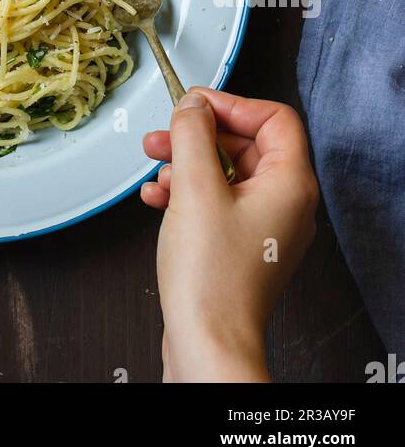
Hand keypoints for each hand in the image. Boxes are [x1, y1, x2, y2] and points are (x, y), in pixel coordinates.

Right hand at [142, 88, 318, 383]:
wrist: (208, 343)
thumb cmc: (212, 278)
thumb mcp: (195, 188)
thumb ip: (193, 135)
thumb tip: (193, 105)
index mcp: (290, 184)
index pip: (273, 117)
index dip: (232, 103)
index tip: (195, 104)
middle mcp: (285, 203)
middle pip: (245, 143)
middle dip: (198, 135)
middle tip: (164, 134)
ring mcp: (264, 227)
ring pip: (226, 172)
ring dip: (186, 163)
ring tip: (154, 167)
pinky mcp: (241, 246)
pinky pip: (216, 201)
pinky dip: (186, 192)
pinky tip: (157, 198)